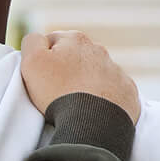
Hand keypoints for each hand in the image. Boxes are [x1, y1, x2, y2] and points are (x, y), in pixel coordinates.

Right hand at [18, 31, 140, 121]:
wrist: (92, 122)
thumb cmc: (58, 92)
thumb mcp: (32, 61)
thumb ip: (32, 41)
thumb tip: (38, 38)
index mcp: (75, 39)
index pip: (52, 41)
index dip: (42, 59)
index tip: (41, 77)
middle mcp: (99, 50)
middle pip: (75, 57)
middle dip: (66, 70)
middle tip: (56, 91)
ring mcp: (116, 71)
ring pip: (95, 73)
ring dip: (85, 83)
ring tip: (76, 103)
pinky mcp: (127, 91)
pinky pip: (113, 91)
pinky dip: (104, 98)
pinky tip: (94, 109)